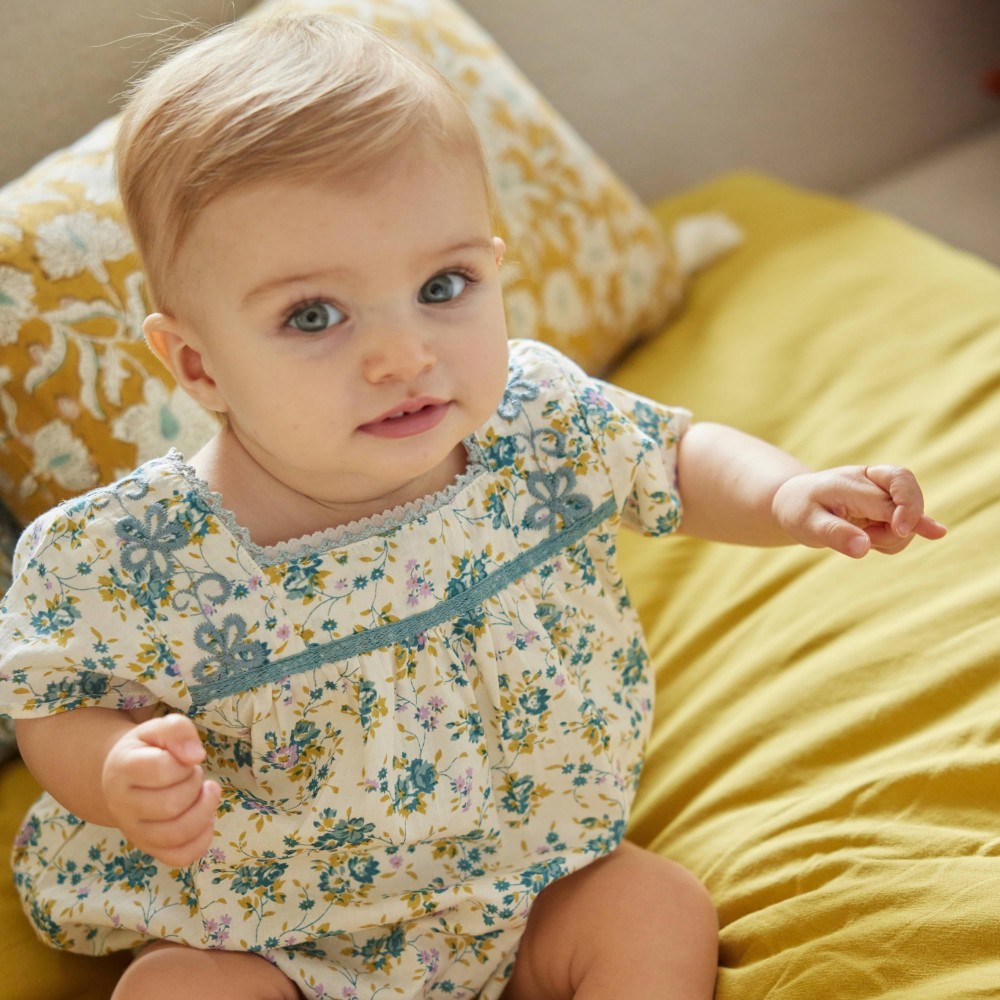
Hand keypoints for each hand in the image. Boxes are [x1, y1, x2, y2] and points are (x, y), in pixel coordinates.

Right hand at [101, 713, 220, 866]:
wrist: (122, 776)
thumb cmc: (147, 749)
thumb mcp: (159, 728)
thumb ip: (178, 730)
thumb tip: (196, 756)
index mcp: (122, 770)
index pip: (161, 770)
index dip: (183, 763)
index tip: (185, 759)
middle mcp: (122, 806)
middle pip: (171, 805)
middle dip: (194, 785)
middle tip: (193, 774)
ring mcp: (134, 831)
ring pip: (176, 834)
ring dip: (203, 811)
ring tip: (204, 793)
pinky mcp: (149, 848)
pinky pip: (179, 857)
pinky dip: (201, 840)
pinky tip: (205, 818)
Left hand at [772, 464, 946, 557]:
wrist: (795, 501)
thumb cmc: (799, 511)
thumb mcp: (807, 525)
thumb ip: (835, 535)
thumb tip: (863, 548)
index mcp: (851, 482)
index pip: (890, 496)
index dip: (905, 513)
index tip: (901, 532)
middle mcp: (871, 479)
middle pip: (909, 495)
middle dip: (906, 523)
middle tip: (878, 540)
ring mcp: (882, 490)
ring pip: (911, 511)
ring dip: (894, 535)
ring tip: (862, 538)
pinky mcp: (887, 503)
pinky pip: (905, 523)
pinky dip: (894, 537)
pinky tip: (869, 538)